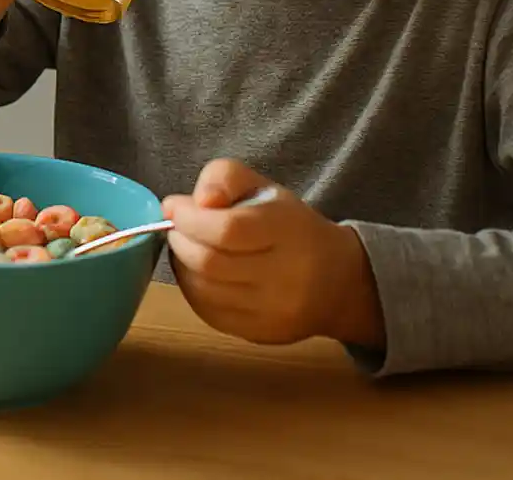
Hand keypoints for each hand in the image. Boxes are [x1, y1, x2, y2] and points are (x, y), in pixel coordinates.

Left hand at [163, 159, 383, 349]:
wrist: (337, 281)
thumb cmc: (289, 226)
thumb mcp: (261, 186)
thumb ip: (223, 178)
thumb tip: (192, 203)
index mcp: (287, 232)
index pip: (226, 229)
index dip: (189, 218)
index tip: (174, 206)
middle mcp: (283, 277)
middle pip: (209, 262)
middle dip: (179, 240)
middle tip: (177, 226)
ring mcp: (272, 312)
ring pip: (203, 290)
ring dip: (182, 263)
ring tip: (188, 246)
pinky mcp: (258, 334)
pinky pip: (208, 312)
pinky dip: (193, 288)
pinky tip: (199, 272)